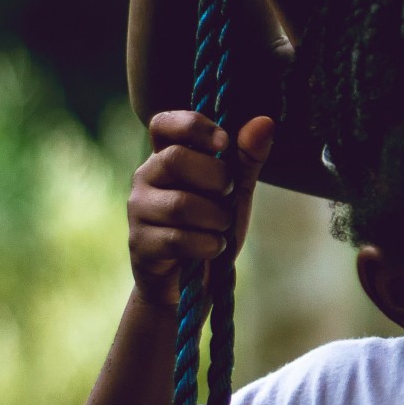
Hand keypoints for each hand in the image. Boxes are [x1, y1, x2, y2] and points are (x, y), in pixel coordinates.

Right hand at [129, 111, 273, 306]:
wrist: (193, 282)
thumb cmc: (212, 226)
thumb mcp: (236, 190)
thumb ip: (247, 157)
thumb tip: (264, 122)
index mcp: (167, 156)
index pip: (164, 124)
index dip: (192, 126)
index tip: (223, 141)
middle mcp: (146, 177)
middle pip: (175, 159)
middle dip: (216, 179)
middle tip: (226, 196)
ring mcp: (139, 210)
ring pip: (181, 204)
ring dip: (216, 219)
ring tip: (220, 227)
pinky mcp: (140, 243)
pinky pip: (179, 239)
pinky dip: (209, 245)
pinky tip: (212, 248)